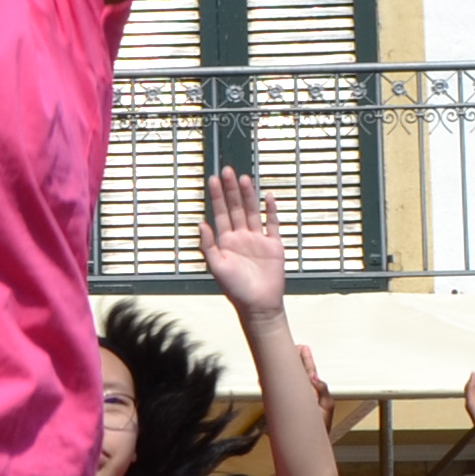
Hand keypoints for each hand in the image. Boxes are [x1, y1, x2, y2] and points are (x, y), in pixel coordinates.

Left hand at [199, 166, 290, 312]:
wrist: (259, 305)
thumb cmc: (235, 289)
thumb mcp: (216, 266)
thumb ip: (208, 245)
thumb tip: (200, 223)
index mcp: (225, 241)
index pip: (219, 213)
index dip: (216, 197)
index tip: (212, 179)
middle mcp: (241, 237)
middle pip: (235, 208)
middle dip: (231, 190)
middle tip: (228, 171)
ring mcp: (258, 239)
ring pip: (253, 212)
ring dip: (249, 196)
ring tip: (244, 179)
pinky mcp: (274, 245)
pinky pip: (272, 224)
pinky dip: (271, 210)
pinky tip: (268, 197)